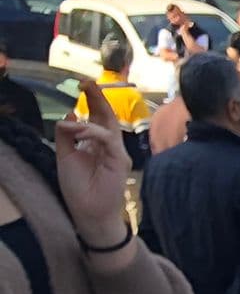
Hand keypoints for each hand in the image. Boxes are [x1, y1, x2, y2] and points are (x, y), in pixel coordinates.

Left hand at [56, 82, 130, 247]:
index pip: (97, 118)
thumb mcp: (65, 155)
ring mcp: (116, 154)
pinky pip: (108, 141)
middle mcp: (109, 147)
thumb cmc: (79, 187)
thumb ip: (67, 136)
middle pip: (107, 117)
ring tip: (76, 111)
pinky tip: (80, 131)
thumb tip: (70, 115)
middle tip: (86, 82)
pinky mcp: (120, 162)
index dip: (92, 101)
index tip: (83, 86)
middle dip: (98, 98)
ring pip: (108, 126)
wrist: (88, 212)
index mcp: (97, 144)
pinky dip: (93, 133)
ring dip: (93, 113)